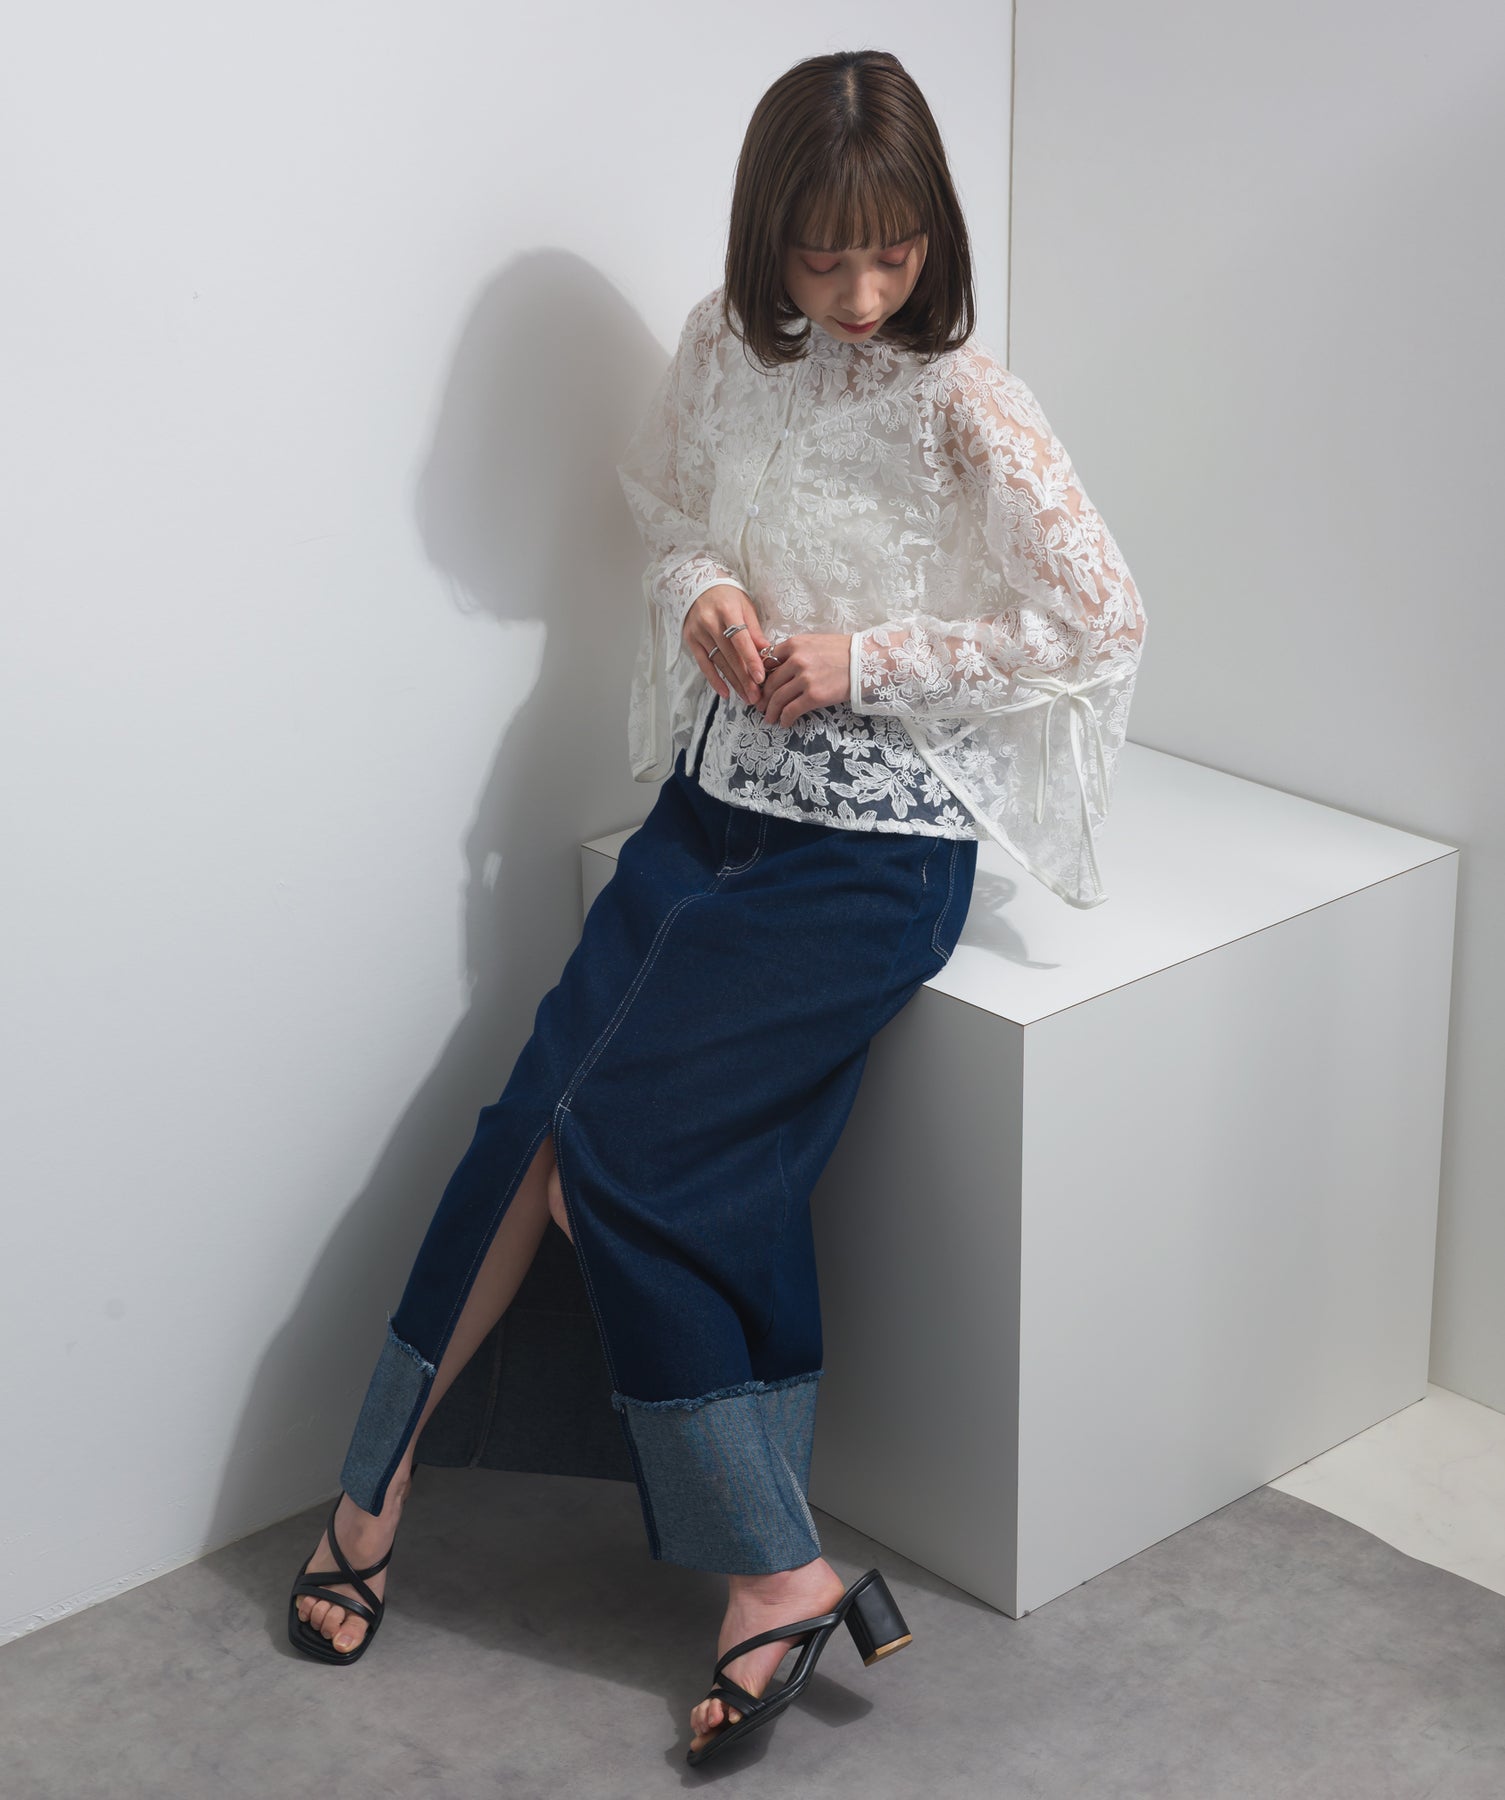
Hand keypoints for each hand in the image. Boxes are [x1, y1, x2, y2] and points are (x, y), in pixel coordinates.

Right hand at [683, 586, 770, 705]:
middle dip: (744, 678)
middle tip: (756, 696)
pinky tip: (725, 692)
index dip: (751, 660)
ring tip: (747, 697)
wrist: (698, 586)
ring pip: (718, 662)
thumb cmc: (727, 597)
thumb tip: (768, 652)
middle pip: (730, 655)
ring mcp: (698, 632)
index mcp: (727, 611)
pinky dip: (714, 680)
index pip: (740, 640)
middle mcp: (710, 622)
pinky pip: (703, 664)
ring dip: (733, 682)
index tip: (760, 678)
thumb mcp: (745, 606)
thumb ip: (754, 630)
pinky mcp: (691, 640)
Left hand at [754, 633, 851, 727]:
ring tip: (769, 718)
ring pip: (778, 698)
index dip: (760, 677)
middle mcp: (796, 660)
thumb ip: (795, 652)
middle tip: (761, 706)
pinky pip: (791, 710)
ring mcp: (805, 678)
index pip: (767, 662)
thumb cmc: (842, 652)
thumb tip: (777, 667)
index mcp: (794, 644)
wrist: (866, 661)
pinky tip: (784, 723)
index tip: (759, 687)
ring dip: (771, 711)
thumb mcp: (814, 642)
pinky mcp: (814, 695)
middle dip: (763, 698)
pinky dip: (785, 718)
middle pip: (770, 682)